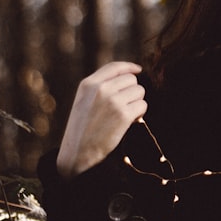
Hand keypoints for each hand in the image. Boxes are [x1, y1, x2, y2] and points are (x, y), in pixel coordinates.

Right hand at [56, 62, 147, 178]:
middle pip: (131, 80)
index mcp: (88, 84)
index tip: (138, 70)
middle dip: (132, 91)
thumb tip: (128, 76)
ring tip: (124, 114)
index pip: (115, 67)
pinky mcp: (123, 115)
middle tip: (124, 106)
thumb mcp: (83, 101)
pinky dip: (140, 113)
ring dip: (136, 102)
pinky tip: (129, 121)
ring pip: (139, 91)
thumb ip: (99, 87)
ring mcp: (113, 101)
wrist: (77, 153)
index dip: (129, 67)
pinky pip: (142, 106)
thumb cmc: (82, 129)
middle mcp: (101, 89)